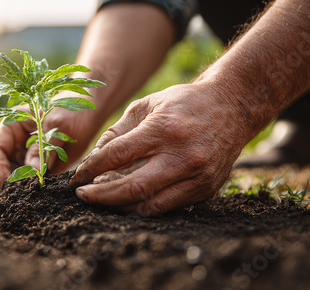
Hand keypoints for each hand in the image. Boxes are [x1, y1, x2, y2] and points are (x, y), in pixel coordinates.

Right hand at [0, 105, 101, 187]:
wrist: (90, 112)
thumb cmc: (72, 111)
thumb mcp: (58, 126)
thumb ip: (44, 149)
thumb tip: (33, 173)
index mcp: (11, 126)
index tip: (4, 184)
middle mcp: (15, 143)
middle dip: (6, 181)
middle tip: (19, 194)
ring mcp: (26, 156)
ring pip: (13, 177)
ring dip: (19, 187)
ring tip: (31, 194)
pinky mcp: (39, 168)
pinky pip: (30, 182)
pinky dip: (33, 188)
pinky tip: (42, 192)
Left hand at [70, 82, 250, 214]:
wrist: (233, 106)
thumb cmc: (184, 103)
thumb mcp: (147, 104)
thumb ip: (118, 131)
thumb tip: (94, 160)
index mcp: (163, 130)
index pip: (117, 156)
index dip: (91, 169)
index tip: (76, 177)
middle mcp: (182, 156)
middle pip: (131, 188)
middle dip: (100, 196)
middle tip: (82, 196)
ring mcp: (197, 177)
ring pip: (150, 205)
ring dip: (121, 206)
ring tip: (103, 199)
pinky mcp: (207, 190)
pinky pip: (168, 207)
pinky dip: (144, 206)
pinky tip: (129, 199)